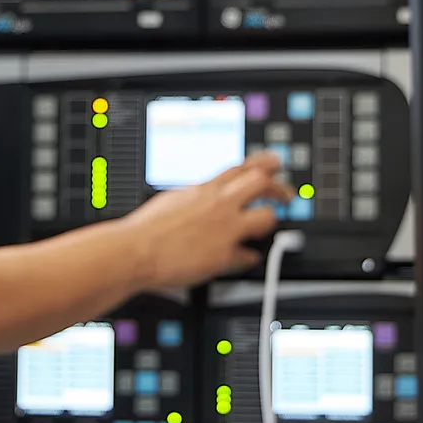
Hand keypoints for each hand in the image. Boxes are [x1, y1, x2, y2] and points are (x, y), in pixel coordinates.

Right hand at [119, 151, 288, 287]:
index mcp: (204, 189)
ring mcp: (225, 229)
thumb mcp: (173, 200)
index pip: (241, 167)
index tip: (274, 163)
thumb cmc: (146, 228)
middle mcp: (219, 204)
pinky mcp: (224, 255)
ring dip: (269, 222)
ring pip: (266, 217)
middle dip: (279, 188)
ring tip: (265, 228)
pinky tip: (248, 259)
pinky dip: (249, 258)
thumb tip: (201, 197)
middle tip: (287, 196)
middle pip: (262, 183)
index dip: (263, 163)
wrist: (135, 249)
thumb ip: (194, 197)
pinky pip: (249, 256)